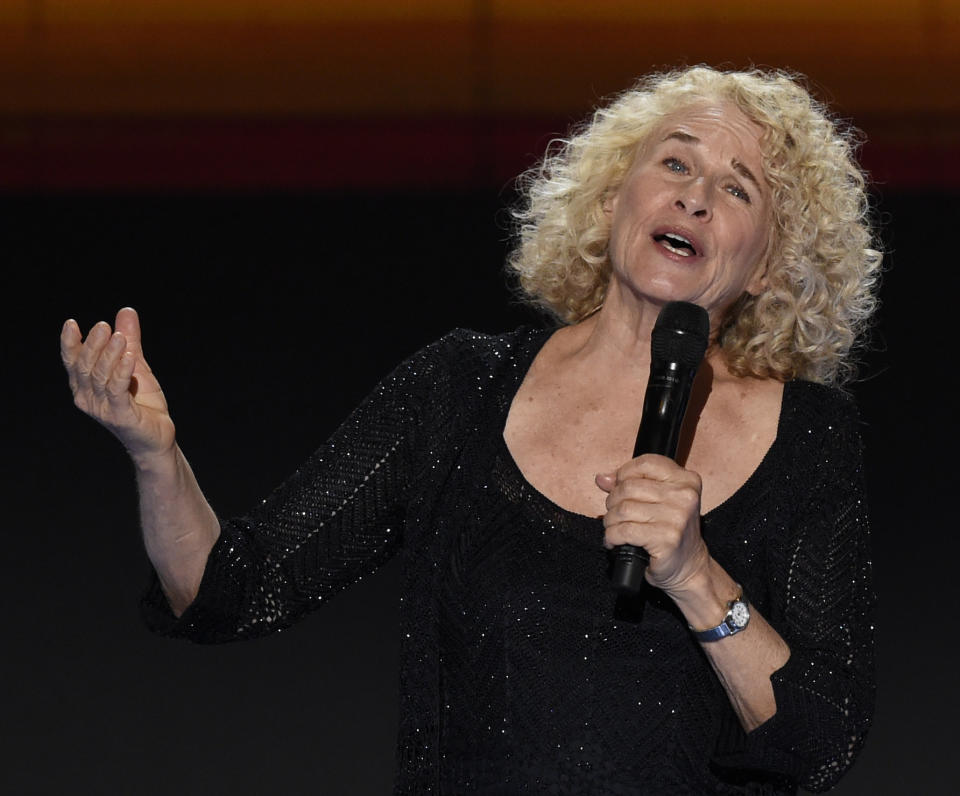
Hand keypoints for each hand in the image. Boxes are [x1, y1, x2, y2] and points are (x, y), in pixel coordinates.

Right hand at [60, 307, 175, 464]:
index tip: (72, 323)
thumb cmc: (142, 403)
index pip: (73, 361)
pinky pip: (118, 391)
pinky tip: (130, 358)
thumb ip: (130, 340)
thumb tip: (126, 311)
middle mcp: (87, 397)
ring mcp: (102, 408)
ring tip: (120, 337)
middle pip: (85, 367)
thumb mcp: (136, 365)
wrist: (157, 435)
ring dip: (110, 355)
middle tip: (104, 326)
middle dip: (93, 345)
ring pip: (100, 377)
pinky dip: (123, 372)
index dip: (70, 343)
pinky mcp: (120, 416)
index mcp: (86, 385)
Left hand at [597, 454, 709, 593]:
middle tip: (614, 513)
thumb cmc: (670, 531)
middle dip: (613, 501)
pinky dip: (611, 536)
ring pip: (623, 509)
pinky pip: (624, 530)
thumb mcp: (657, 501)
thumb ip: (630, 484)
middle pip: (629, 486)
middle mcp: (685, 496)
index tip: (617, 486)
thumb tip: (602, 478)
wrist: (688, 566)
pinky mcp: (666, 539)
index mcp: (686, 480)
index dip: (624, 473)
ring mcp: (677, 518)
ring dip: (610, 521)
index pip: (646, 463)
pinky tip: (614, 541)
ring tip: (613, 528)